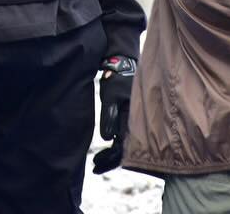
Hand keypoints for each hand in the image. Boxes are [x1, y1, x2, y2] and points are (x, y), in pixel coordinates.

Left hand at [92, 55, 135, 174]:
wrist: (123, 63)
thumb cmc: (117, 78)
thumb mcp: (110, 96)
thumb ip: (109, 116)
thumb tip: (107, 138)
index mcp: (131, 119)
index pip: (122, 147)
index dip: (110, 159)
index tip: (96, 165)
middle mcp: (134, 121)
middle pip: (124, 149)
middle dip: (110, 160)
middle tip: (95, 167)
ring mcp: (132, 118)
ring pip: (123, 142)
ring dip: (112, 153)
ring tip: (97, 161)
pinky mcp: (128, 113)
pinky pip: (123, 133)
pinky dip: (114, 141)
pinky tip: (106, 143)